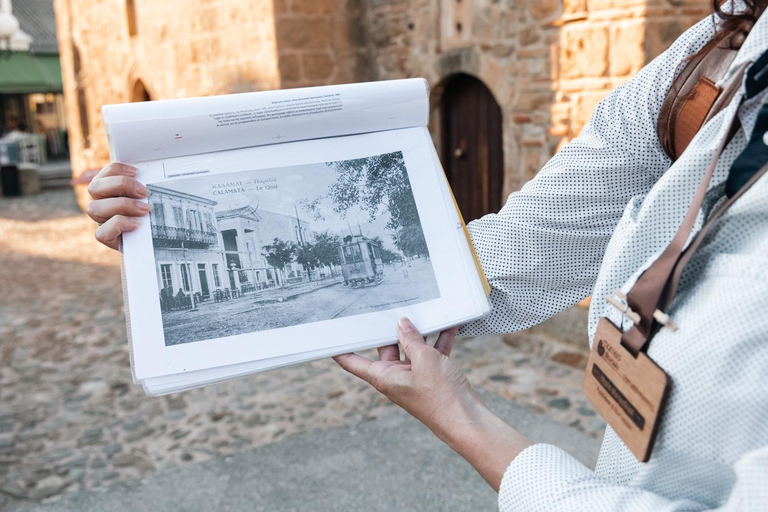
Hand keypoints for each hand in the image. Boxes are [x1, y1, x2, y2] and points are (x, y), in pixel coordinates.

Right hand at [86, 163, 150, 249]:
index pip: (104, 173)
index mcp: (108, 189)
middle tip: (144, 192)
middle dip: (121, 185)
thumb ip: (145, 187)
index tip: (137, 172)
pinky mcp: (106, 237)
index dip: (118, 169)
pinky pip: (101, 233)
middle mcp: (101, 203)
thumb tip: (156, 179)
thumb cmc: (151, 214)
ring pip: (94, 208)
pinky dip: (119, 225)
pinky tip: (137, 224)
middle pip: (94, 187)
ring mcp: (101, 220)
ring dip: (122, 205)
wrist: (154, 238)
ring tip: (144, 209)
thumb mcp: (149, 198)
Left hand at [334, 318, 480, 439]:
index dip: (340, 350)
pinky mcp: (431, 377)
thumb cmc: (441, 396)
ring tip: (421, 312)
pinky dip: (438, 341)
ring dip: (419, 333)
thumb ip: (412, 340)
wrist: (466, 420)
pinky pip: (431, 354)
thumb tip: (403, 325)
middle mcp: (395, 377)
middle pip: (387, 348)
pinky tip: (448, 326)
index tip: (330, 335)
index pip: (353, 362)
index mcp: (383, 377)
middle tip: (386, 307)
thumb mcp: (424, 359)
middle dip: (390, 329)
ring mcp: (414, 377)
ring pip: (411, 349)